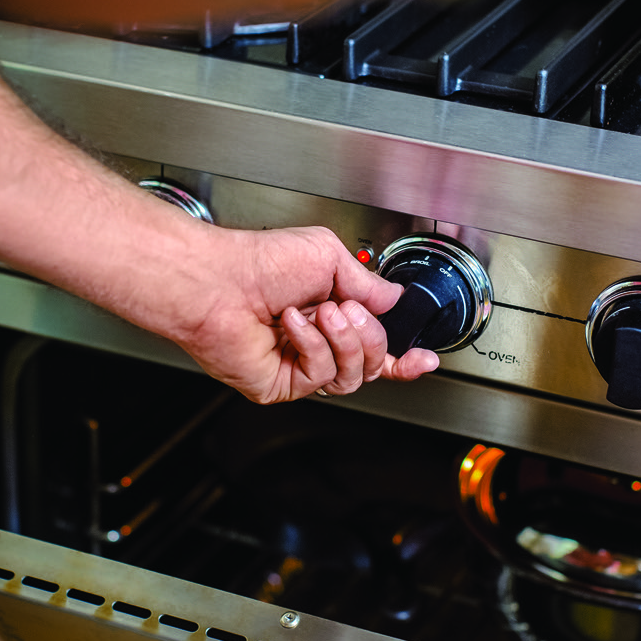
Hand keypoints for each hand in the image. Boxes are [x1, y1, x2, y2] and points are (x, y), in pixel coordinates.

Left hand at [180, 225, 439, 403]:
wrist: (217, 280)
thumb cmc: (258, 262)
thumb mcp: (329, 256)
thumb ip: (368, 281)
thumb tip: (394, 298)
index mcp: (329, 312)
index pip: (374, 345)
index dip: (403, 356)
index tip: (423, 357)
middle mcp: (315, 342)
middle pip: (372, 363)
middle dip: (370, 336)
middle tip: (349, 309)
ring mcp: (298, 366)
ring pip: (352, 375)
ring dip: (344, 340)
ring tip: (322, 312)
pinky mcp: (281, 384)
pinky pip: (320, 376)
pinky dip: (312, 344)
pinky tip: (293, 323)